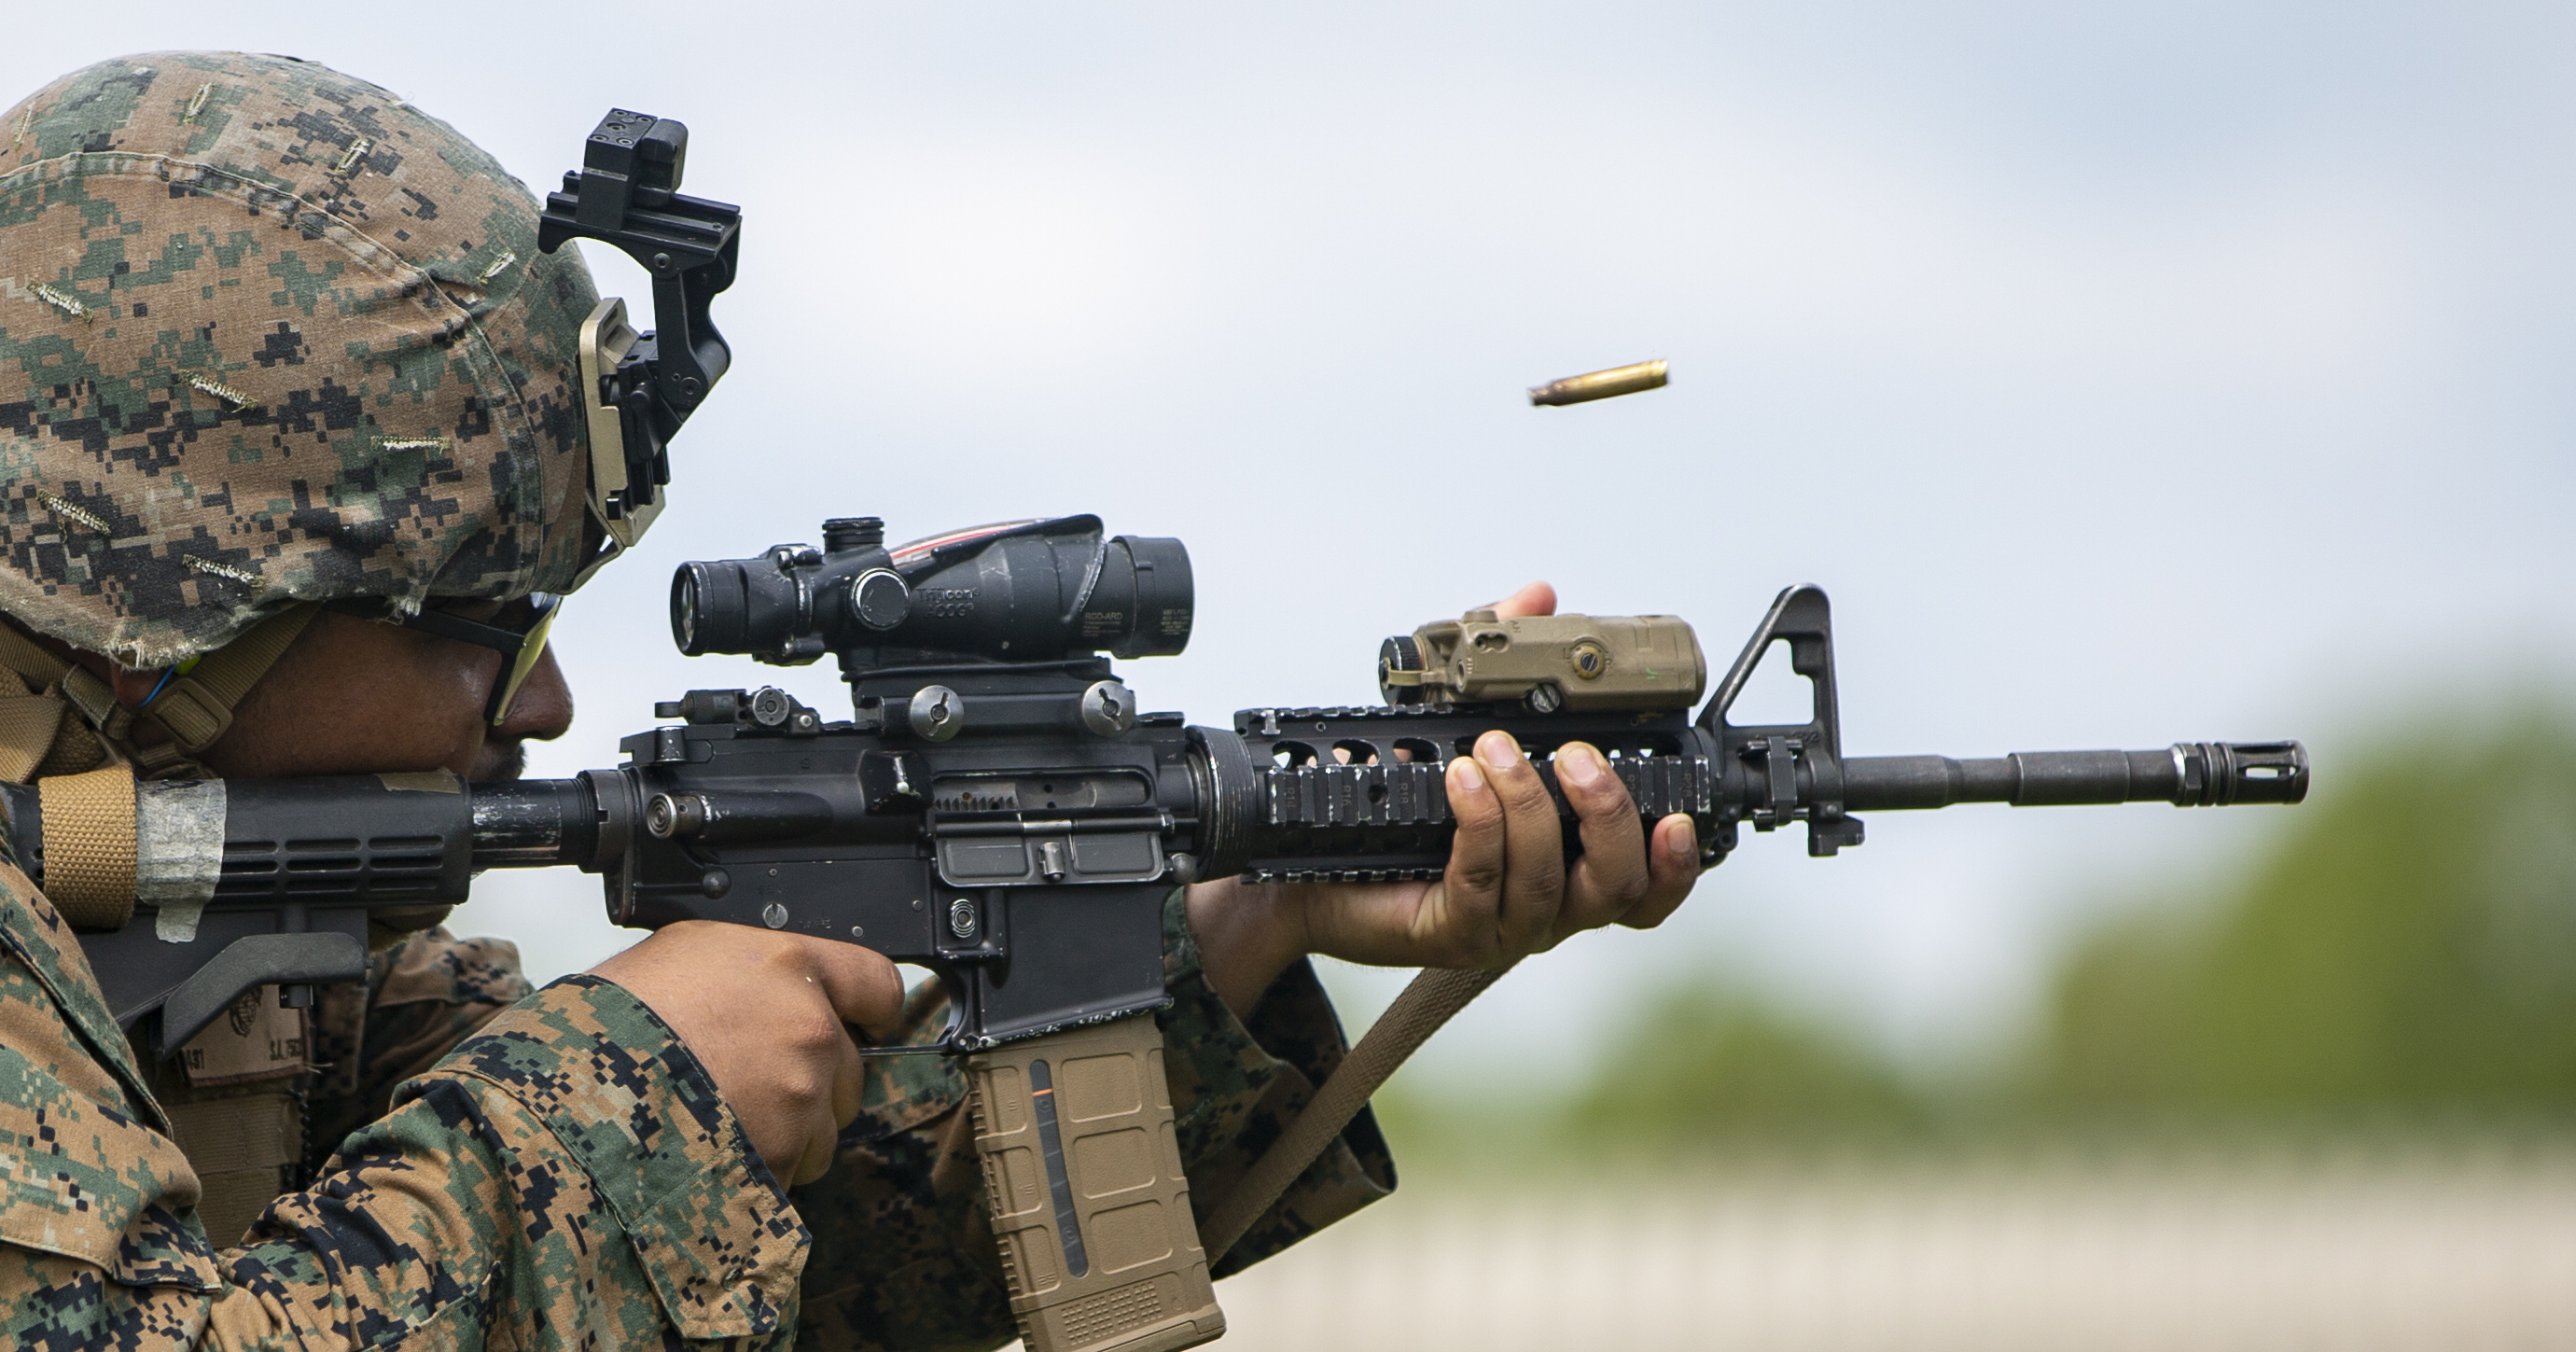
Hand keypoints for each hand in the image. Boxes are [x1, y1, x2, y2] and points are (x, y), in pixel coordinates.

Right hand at [591, 923, 903, 1184]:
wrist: (568, 1097)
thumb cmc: (605, 1025)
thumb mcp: (682, 954)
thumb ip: (752, 971)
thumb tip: (773, 989)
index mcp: (788, 967)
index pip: (876, 982)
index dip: (868, 1006)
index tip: (865, 1020)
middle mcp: (808, 1030)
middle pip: (852, 1067)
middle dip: (812, 1080)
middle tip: (748, 1082)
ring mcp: (801, 1099)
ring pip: (826, 1127)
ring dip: (791, 1130)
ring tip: (720, 1120)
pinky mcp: (783, 1158)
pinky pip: (793, 1170)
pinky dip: (763, 1169)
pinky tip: (711, 1150)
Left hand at [1187, 581, 1702, 1013]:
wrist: (1312, 867)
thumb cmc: (1400, 802)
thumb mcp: (1461, 716)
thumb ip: (1508, 659)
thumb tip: (1538, 598)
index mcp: (1571, 866)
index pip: (1648, 885)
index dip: (1678, 861)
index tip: (1680, 815)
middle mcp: (1549, 904)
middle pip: (1618, 887)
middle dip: (1609, 816)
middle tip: (1577, 759)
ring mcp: (1502, 925)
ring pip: (1549, 884)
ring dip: (1529, 808)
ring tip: (1493, 752)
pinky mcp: (1451, 930)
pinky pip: (1481, 883)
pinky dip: (1479, 826)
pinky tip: (1462, 781)